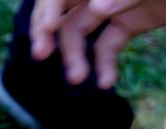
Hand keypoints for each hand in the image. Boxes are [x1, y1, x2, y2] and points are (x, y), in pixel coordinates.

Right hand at [30, 0, 165, 87]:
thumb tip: (97, 9)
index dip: (49, 9)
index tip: (47, 29)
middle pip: (61, 14)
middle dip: (48, 34)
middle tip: (40, 55)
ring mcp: (109, 11)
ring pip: (79, 35)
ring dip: (75, 58)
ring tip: (77, 79)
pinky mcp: (125, 27)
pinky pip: (106, 47)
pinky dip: (104, 65)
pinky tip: (106, 82)